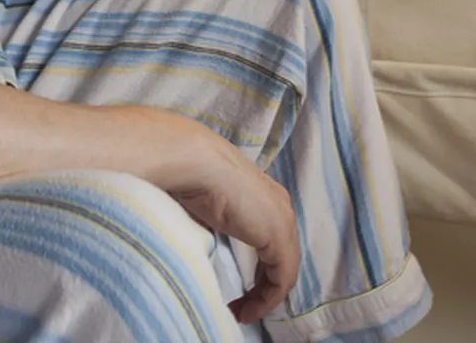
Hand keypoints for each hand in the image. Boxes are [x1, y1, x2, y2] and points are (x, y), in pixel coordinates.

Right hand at [147, 113, 300, 324]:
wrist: (194, 162)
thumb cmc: (191, 178)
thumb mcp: (208, 206)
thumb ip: (219, 222)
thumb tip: (212, 238)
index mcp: (264, 196)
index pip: (272, 241)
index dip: (259, 270)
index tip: (240, 291)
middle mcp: (280, 206)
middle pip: (281, 257)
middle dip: (262, 285)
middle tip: (241, 305)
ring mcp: (282, 220)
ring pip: (284, 271)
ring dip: (264, 297)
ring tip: (243, 313)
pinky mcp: (279, 236)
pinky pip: (282, 279)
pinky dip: (267, 299)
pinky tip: (247, 310)